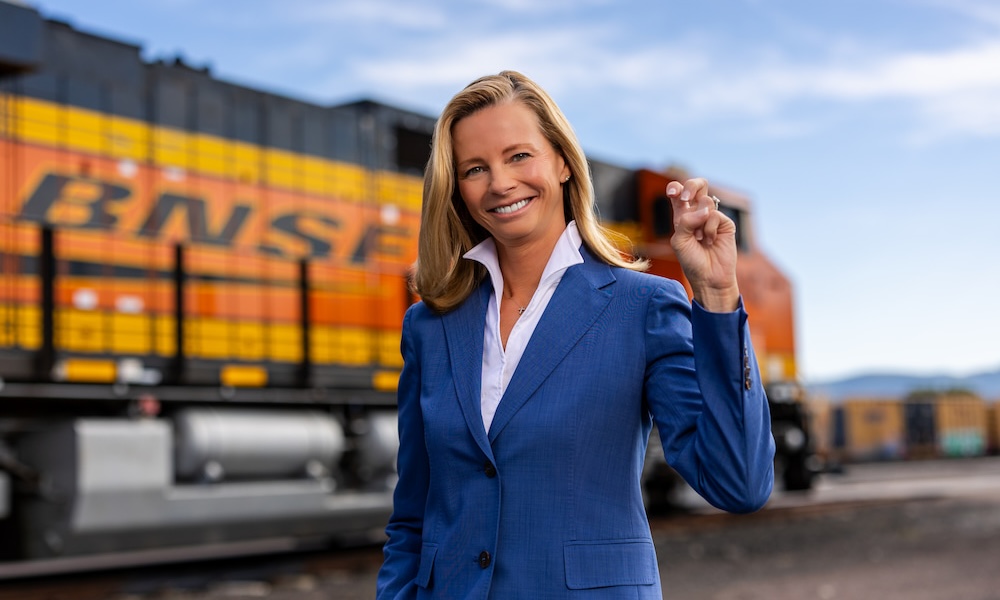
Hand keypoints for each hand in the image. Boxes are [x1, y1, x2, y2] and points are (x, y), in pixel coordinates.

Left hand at [667, 178, 739, 311]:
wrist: (708, 277)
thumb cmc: (691, 261)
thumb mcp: (679, 241)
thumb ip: (686, 221)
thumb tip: (705, 210)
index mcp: (682, 215)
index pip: (679, 193)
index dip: (676, 188)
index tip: (672, 193)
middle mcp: (697, 213)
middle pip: (697, 185)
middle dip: (692, 186)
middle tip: (686, 198)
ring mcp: (712, 217)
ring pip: (706, 201)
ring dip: (699, 221)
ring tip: (700, 239)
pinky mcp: (725, 223)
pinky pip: (715, 215)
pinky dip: (709, 229)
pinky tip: (710, 242)